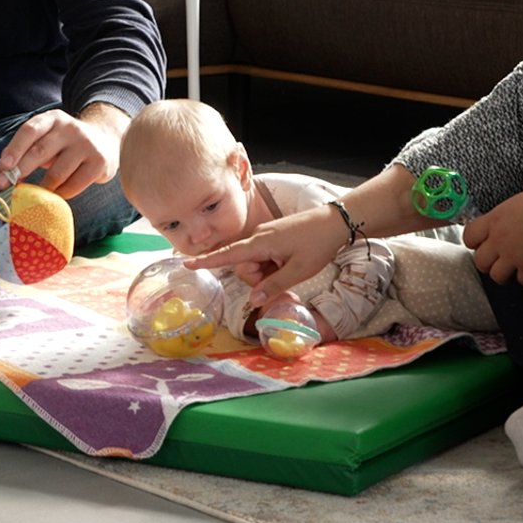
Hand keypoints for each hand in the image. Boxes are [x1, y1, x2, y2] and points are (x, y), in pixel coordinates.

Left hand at [0, 105, 124, 197]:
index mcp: (53, 119)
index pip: (30, 130)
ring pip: (56, 174)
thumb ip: (24, 152)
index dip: (15, 148)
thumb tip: (1, 171)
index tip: (3, 166)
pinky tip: (56, 194)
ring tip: (35, 194)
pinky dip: (60, 194)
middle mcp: (70, 128)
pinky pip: (73, 185)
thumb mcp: (46, 140)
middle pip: (40, 151)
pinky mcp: (99, 162)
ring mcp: (86, 145)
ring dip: (42, 188)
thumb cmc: (65, 145)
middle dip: (20, 170)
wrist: (105, 141)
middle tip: (4, 185)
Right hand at [186, 206, 350, 309]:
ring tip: (289, 266)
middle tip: (283, 275)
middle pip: (244, 266)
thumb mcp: (298, 270)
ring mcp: (265, 236)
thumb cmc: (318, 244)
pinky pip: (263, 256)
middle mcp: (258, 237)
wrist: (335, 222)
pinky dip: (272, 265)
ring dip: (267, 272)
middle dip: (258, 277)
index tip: (187, 263)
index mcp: (261, 243)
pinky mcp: (272, 237)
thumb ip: (274, 286)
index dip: (208, 261)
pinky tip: (289, 262)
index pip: (228, 254)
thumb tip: (252, 300)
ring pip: (254, 263)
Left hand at [463, 184, 522, 285]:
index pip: (469, 236)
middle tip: (499, 258)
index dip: (474, 242)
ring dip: (505, 273)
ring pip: (496, 276)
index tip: (482, 243)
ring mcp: (514, 255)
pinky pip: (522, 281)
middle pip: (480, 261)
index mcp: (495, 220)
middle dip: (488, 262)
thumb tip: (504, 223)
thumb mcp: (518, 202)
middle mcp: (500, 240)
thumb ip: (505, 216)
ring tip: (516, 267)